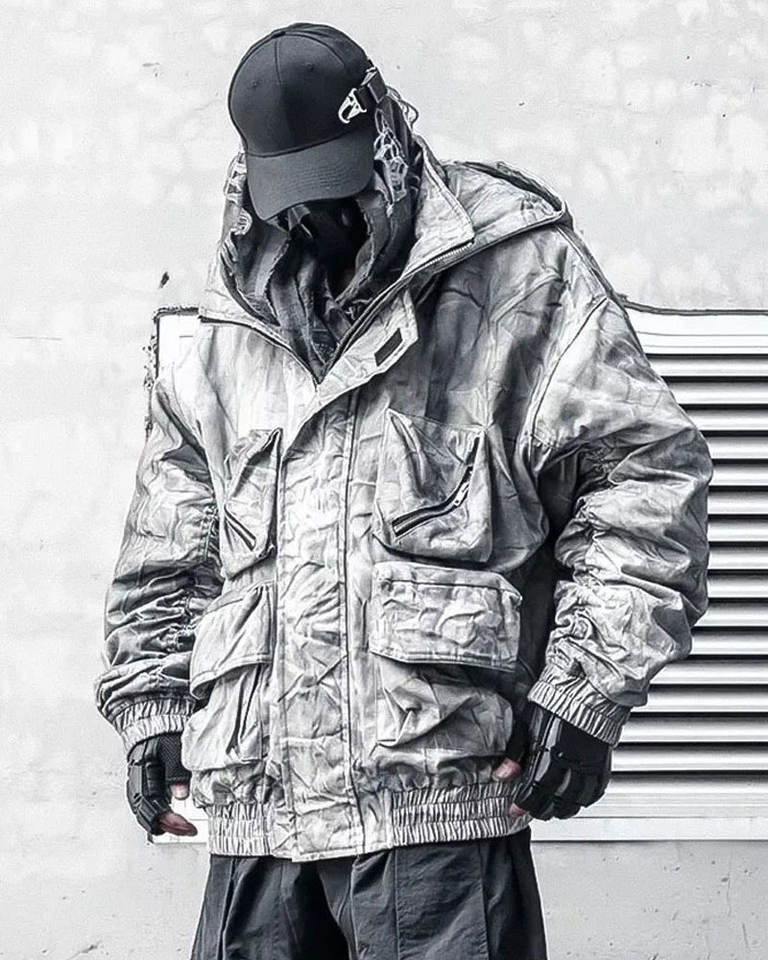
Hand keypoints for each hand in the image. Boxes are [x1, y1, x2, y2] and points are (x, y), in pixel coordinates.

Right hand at [126, 733, 197, 836]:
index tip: (188, 827)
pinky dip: (160, 816)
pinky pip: (147, 809)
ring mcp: (137, 789)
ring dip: (165, 823)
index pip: (154, 810)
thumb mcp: (173, 749)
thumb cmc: (161, 734)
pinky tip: (172, 816)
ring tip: (183, 826)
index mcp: (142, 779)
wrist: (150, 723)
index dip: (172, 822)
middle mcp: (136, 787)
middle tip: (189, 829)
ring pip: (147, 816)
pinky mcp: (142, 789)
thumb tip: (181, 795)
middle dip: (169, 827)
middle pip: (148, 818)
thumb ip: (176, 772)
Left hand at [493, 703, 611, 819]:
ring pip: (576, 801)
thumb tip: (502, 775)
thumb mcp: (526, 724)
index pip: (534, 791)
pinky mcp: (601, 764)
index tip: (514, 810)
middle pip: (555, 801)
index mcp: (549, 753)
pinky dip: (584, 800)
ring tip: (551, 809)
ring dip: (562, 809)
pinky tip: (576, 800)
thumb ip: (515, 753)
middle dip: (540, 809)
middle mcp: (570, 763)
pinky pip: (595, 791)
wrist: (584, 691)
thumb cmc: (555, 703)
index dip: (522, 804)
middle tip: (531, 810)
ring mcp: (588, 766)